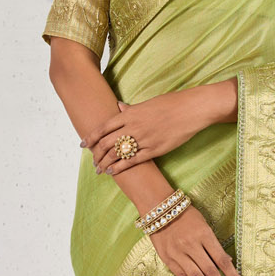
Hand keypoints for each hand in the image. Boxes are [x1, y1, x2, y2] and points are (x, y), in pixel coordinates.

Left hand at [81, 90, 214, 176]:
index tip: (83, 145)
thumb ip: (131, 109)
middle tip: (93, 162)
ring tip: (100, 170)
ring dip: (105, 163)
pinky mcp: (154, 150)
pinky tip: (113, 172)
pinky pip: (133, 161)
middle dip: (96, 154)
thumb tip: (119, 108)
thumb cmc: (170, 104)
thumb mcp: (147, 103)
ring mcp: (143, 139)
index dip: (91, 137)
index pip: (103, 127)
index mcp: (129, 114)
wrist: (191, 109)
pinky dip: (120, 168)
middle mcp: (133, 126)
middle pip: (106, 143)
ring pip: (117, 154)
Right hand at [148, 205, 245, 275]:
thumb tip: (228, 264)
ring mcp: (178, 253)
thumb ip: (214, 245)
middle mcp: (191, 245)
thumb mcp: (204, 225)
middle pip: (210, 272)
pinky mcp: (168, 259)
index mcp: (204, 235)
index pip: (222, 260)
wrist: (159, 209)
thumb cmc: (186, 216)